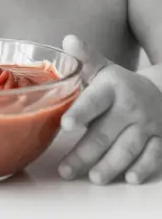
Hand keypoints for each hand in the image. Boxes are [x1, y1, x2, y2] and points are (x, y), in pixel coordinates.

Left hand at [58, 35, 161, 184]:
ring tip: (93, 178)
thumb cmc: (118, 84)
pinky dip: (143, 168)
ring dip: (111, 165)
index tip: (66, 125)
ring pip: (128, 148)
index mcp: (112, 88)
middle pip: (106, 133)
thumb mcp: (102, 68)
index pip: (95, 101)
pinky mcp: (161, 139)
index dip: (81, 113)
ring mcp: (148, 125)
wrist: (160, 91)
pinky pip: (154, 156)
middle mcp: (131, 107)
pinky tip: (129, 178)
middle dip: (85, 153)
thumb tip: (68, 40)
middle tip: (66, 169)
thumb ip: (85, 58)